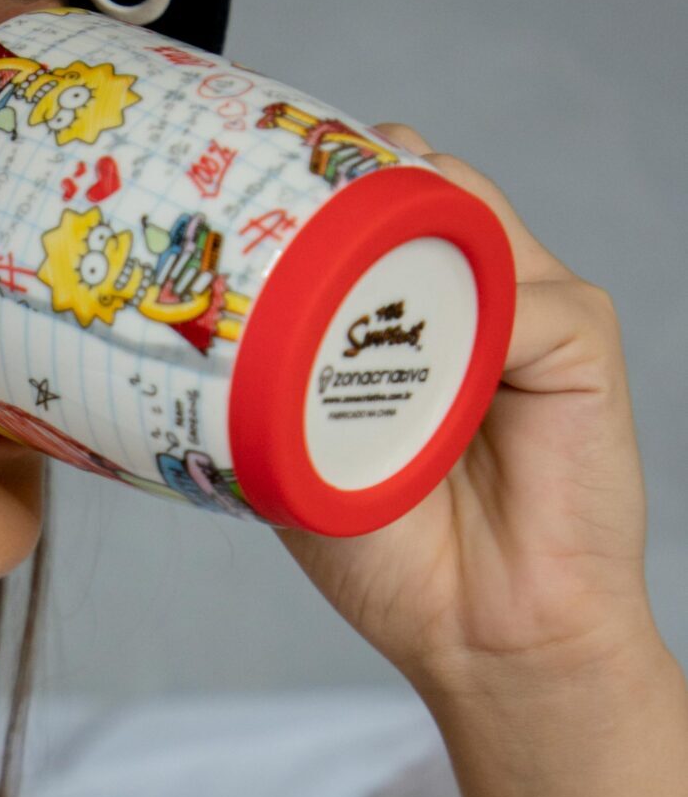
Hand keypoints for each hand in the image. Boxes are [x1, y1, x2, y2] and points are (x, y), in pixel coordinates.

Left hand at [269, 124, 659, 701]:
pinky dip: (479, 319)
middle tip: (284, 179)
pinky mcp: (580, 343)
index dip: (306, 176)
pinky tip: (437, 368)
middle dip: (350, 172)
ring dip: (404, 226)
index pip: (359, 202)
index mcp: (390, 310)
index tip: (242, 165)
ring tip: (339, 265)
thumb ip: (276, 367)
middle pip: (414, 182)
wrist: (473, 631)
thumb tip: (215, 302)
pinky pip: (530, 296)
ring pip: (468, 212)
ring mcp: (525, 307)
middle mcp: (460, 291)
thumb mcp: (295, 441)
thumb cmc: (383, 544)